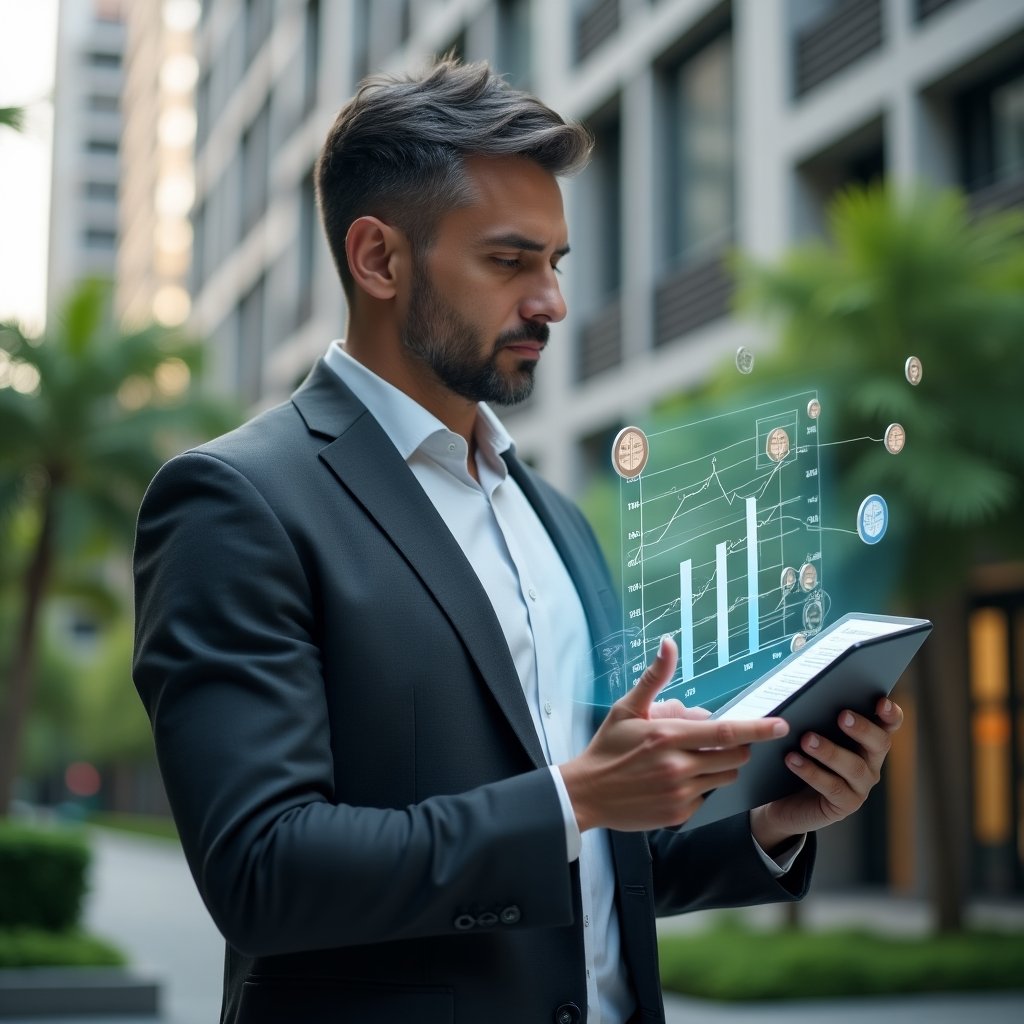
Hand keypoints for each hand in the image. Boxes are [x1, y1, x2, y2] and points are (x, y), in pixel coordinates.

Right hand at [560, 637, 787, 832]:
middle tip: (715, 740)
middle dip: (737, 747)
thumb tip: (669, 643)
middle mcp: (678, 766)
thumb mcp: (627, 708)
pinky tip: (676, 781)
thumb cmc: (608, 747)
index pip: (726, 732)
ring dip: (720, 766)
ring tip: (691, 759)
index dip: (758, 729)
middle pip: (734, 757)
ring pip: (724, 777)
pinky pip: (707, 796)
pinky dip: (701, 786)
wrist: (587, 793)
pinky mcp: (679, 814)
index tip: (780, 725)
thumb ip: (655, 677)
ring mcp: (680, 793)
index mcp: (668, 736)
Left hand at [750, 696, 903, 852]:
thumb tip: (809, 691)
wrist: (780, 797)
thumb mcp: (805, 730)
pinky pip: (833, 788)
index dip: (890, 714)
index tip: (880, 701)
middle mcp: (870, 762)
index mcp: (866, 739)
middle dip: (863, 728)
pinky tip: (792, 760)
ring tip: (806, 739)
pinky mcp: (844, 805)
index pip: (888, 724)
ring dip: (830, 751)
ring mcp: (860, 786)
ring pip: (855, 767)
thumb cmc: (796, 753)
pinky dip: (812, 772)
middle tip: (842, 716)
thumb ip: (814, 713)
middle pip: (880, 744)